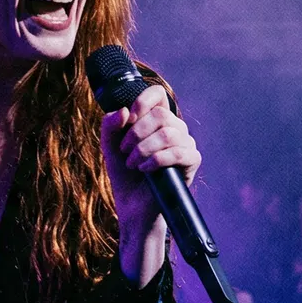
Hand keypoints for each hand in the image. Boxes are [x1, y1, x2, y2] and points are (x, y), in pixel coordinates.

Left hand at [99, 84, 199, 275]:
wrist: (133, 207)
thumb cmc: (124, 175)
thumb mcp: (110, 147)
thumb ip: (110, 125)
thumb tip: (124, 110)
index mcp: (156, 120)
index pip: (158, 95)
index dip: (142, 102)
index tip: (127, 120)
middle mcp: (175, 128)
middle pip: (161, 115)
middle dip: (136, 133)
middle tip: (125, 152)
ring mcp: (185, 144)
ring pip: (169, 133)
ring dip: (144, 149)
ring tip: (133, 164)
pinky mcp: (191, 162)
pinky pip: (179, 152)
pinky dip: (156, 160)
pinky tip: (145, 170)